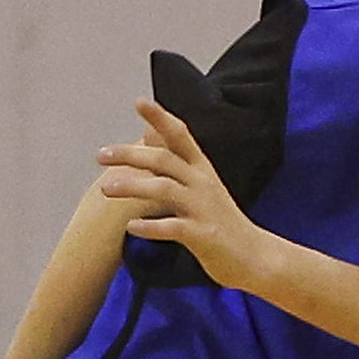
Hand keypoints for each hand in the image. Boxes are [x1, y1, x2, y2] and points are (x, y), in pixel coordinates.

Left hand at [96, 101, 271, 285]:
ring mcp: (204, 209)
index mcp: (202, 170)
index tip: (140, 102)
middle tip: (101, 155)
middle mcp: (203, 184)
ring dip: (133, 186)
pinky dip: (151, 227)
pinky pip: (174, 227)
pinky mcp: (204, 235)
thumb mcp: (202, 187)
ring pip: (165, 189)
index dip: (161, 118)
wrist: (257, 257)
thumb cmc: (222, 222)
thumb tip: (152, 134)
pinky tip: (131, 227)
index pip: (181, 136)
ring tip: (105, 189)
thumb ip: (177, 163)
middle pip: (165, 159)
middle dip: (131, 154)